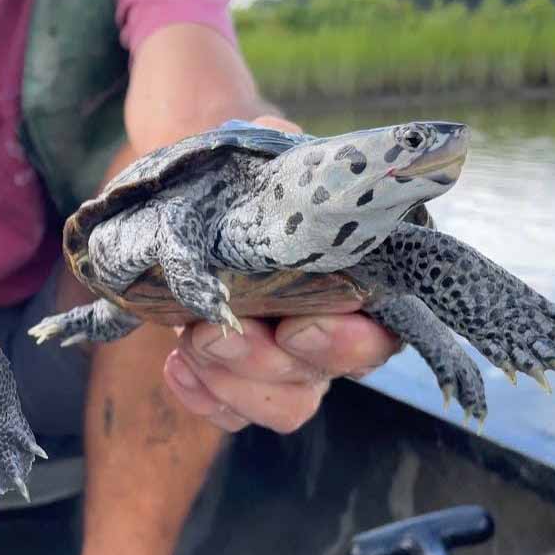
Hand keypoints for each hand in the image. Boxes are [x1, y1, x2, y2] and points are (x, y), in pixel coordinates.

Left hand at [160, 113, 398, 433]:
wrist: (198, 195)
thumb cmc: (248, 176)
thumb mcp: (271, 153)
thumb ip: (284, 152)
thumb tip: (276, 141)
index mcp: (361, 278)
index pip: (382, 334)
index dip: (346, 344)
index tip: (296, 327)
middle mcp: (335, 329)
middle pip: (321, 378)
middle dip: (263, 363)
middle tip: (210, 331)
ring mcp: (290, 361)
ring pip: (284, 407)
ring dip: (231, 384)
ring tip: (187, 343)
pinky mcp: (242, 378)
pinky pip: (234, 413)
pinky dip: (203, 398)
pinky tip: (173, 365)